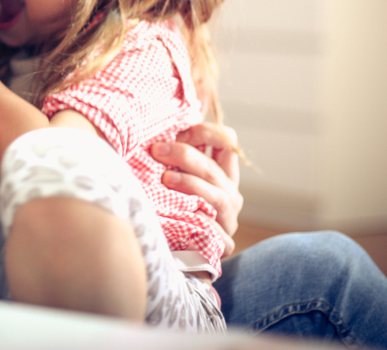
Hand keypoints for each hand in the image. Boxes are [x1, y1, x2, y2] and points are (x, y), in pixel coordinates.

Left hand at [151, 123, 242, 256]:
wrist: (175, 257)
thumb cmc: (170, 210)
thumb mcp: (173, 178)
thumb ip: (173, 156)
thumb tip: (159, 128)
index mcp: (222, 175)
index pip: (227, 142)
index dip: (205, 132)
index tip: (177, 132)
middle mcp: (230, 196)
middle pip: (214, 168)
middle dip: (185, 155)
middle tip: (157, 149)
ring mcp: (228, 221)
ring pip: (217, 196)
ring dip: (190, 183)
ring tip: (165, 177)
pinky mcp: (222, 245)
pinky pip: (217, 231)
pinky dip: (201, 221)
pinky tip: (180, 215)